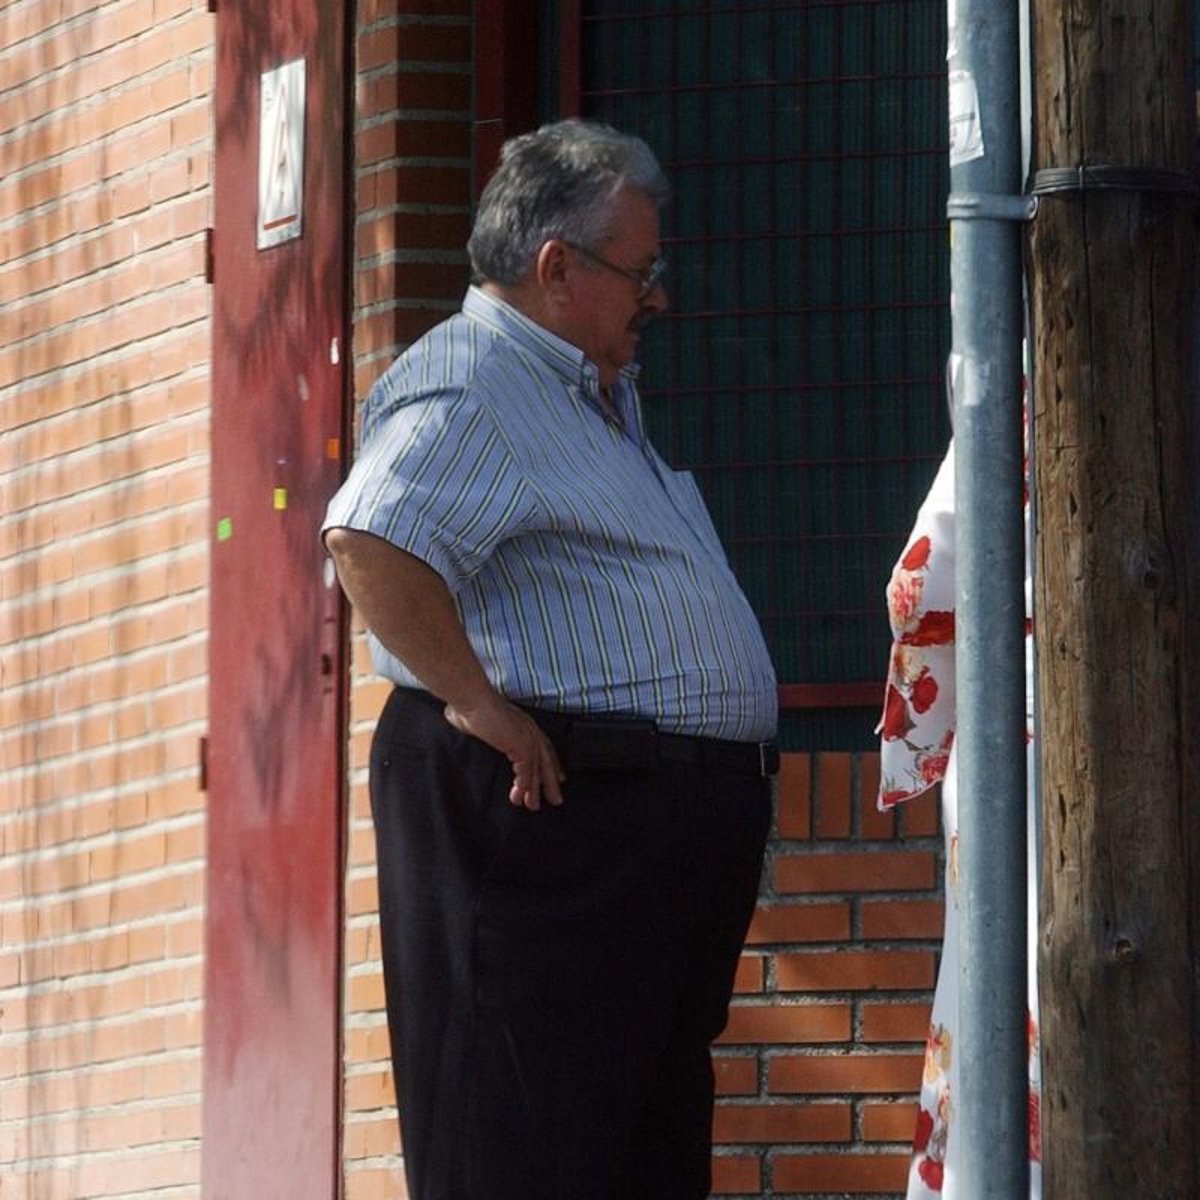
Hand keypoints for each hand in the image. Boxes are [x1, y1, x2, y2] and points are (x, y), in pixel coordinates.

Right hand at [443, 694, 565, 810]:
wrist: (472, 700)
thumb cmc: (471, 707)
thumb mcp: (480, 723)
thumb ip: (482, 731)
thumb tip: (468, 729)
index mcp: (525, 724)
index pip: (543, 747)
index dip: (550, 764)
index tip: (557, 777)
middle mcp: (530, 730)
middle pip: (546, 760)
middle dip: (550, 782)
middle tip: (555, 799)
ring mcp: (528, 738)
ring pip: (536, 770)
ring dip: (535, 790)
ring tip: (533, 807)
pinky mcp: (522, 746)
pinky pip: (526, 772)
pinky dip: (523, 786)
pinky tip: (518, 798)